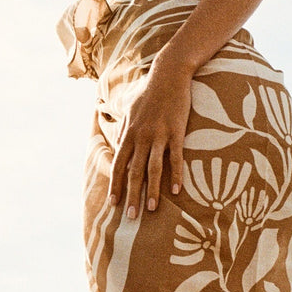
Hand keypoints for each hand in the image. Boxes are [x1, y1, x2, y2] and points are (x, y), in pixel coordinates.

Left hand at [108, 59, 191, 218]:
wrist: (169, 74)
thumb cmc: (149, 91)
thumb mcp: (130, 108)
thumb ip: (122, 127)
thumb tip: (115, 141)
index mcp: (129, 132)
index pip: (119, 164)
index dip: (116, 185)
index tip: (114, 203)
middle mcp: (141, 136)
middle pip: (134, 171)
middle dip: (131, 195)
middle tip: (131, 217)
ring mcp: (159, 134)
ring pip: (153, 168)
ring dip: (152, 191)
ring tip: (151, 209)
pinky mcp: (176, 131)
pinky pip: (175, 157)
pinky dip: (175, 175)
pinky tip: (177, 190)